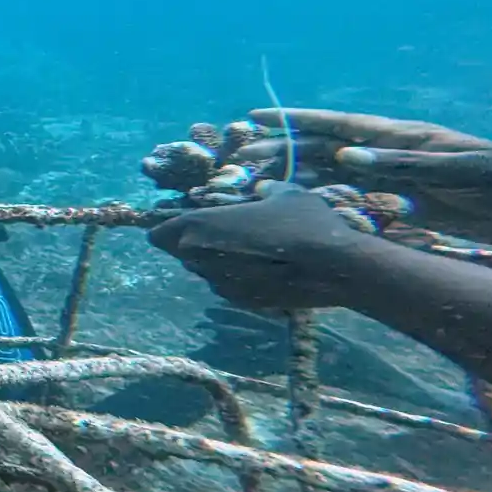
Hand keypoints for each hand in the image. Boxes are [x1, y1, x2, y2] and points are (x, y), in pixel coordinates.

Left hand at [148, 183, 374, 310]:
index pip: (159, 235)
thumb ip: (267, 191)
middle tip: (226, 236)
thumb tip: (262, 189)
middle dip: (196, 245)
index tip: (187, 225)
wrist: (333, 267)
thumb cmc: (305, 223)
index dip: (169, 230)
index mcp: (199, 226)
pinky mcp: (238, 302)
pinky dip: (237, 280)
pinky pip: (227, 287)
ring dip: (217, 263)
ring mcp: (217, 283)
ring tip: (251, 254)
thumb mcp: (286, 195)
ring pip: (204, 271)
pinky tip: (264, 273)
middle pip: (181, 252)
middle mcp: (198, 257)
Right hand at [247, 108, 491, 241]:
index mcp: (399, 136)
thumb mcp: (454, 169)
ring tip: (256, 188)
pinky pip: (350, 203)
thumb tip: (343, 156)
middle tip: (242, 161)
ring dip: (295, 181)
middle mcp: (386, 156)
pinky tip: (297, 213)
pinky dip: (321, 206)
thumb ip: (399, 164)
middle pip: (324, 151)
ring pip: (330, 178)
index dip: (295, 119)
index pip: (337, 124)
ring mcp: (390, 182)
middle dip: (282, 152)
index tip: (256, 116)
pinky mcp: (398, 207)